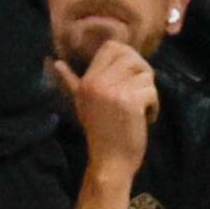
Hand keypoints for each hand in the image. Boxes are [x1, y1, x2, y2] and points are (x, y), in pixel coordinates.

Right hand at [53, 38, 157, 166]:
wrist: (109, 161)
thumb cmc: (99, 132)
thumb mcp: (81, 103)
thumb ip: (71, 81)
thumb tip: (56, 63)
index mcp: (87, 80)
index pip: (112, 47)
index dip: (128, 56)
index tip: (132, 75)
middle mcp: (98, 82)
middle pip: (132, 57)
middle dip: (142, 72)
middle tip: (141, 91)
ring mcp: (114, 92)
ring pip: (146, 74)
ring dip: (149, 91)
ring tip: (141, 108)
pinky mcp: (131, 102)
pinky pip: (152, 91)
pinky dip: (154, 106)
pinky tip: (146, 118)